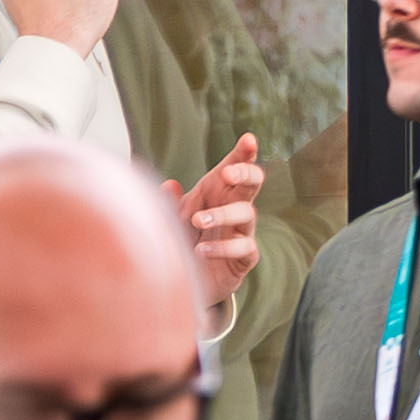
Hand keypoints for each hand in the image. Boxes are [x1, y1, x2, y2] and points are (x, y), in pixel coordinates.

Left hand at [181, 136, 266, 314]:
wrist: (188, 279)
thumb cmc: (183, 240)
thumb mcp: (170, 217)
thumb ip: (168, 202)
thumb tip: (170, 185)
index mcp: (217, 192)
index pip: (235, 167)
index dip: (244, 153)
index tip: (248, 139)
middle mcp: (234, 207)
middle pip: (251, 183)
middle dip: (245, 173)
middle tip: (229, 174)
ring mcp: (242, 232)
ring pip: (247, 213)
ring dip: (222, 214)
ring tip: (197, 221)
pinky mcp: (244, 257)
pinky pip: (244, 247)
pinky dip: (223, 248)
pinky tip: (200, 250)